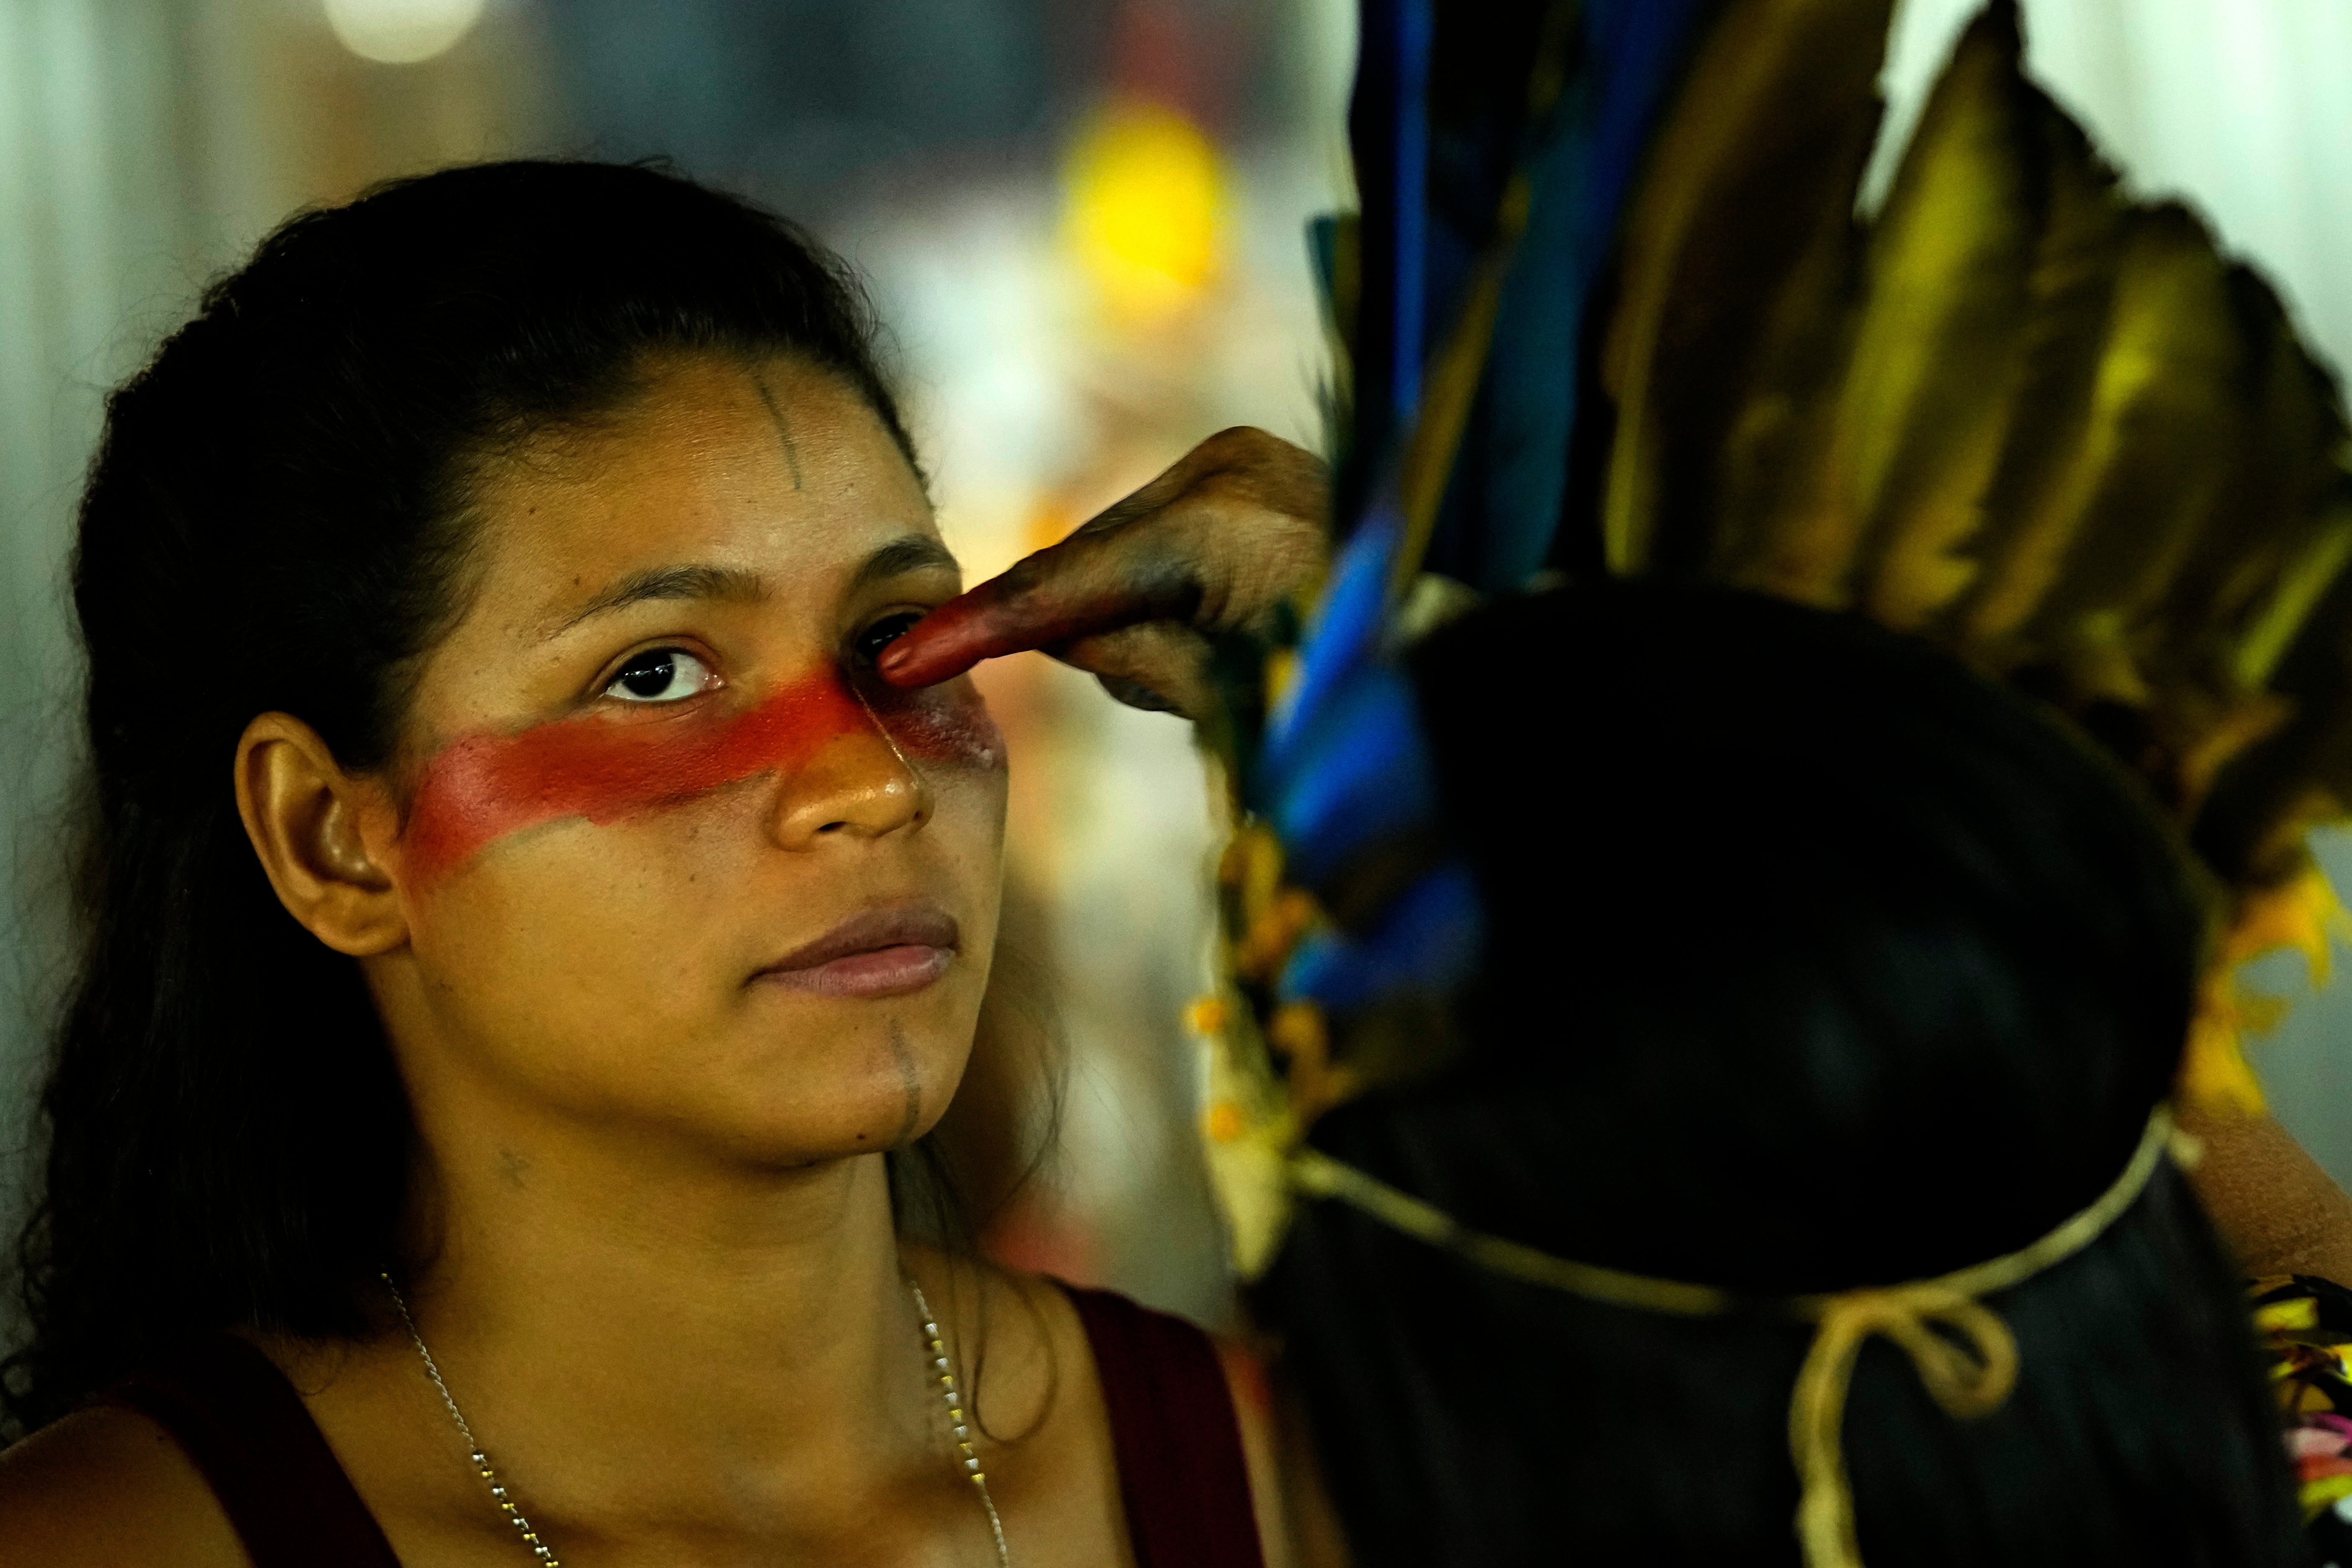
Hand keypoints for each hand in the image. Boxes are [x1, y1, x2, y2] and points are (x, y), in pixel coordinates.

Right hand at [877, 427, 1329, 719]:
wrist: (1469, 631)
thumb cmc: (1366, 682)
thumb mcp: (1236, 699)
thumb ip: (1135, 663)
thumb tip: (1064, 636)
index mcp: (1224, 530)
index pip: (1068, 584)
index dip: (980, 627)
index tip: (905, 657)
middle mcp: (1225, 470)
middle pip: (1087, 559)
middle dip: (1075, 626)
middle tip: (1160, 684)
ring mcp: (1240, 458)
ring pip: (1119, 546)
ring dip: (1128, 607)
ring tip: (1219, 653)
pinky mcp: (1249, 464)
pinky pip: (1160, 533)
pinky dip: (1159, 583)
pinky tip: (1220, 614)